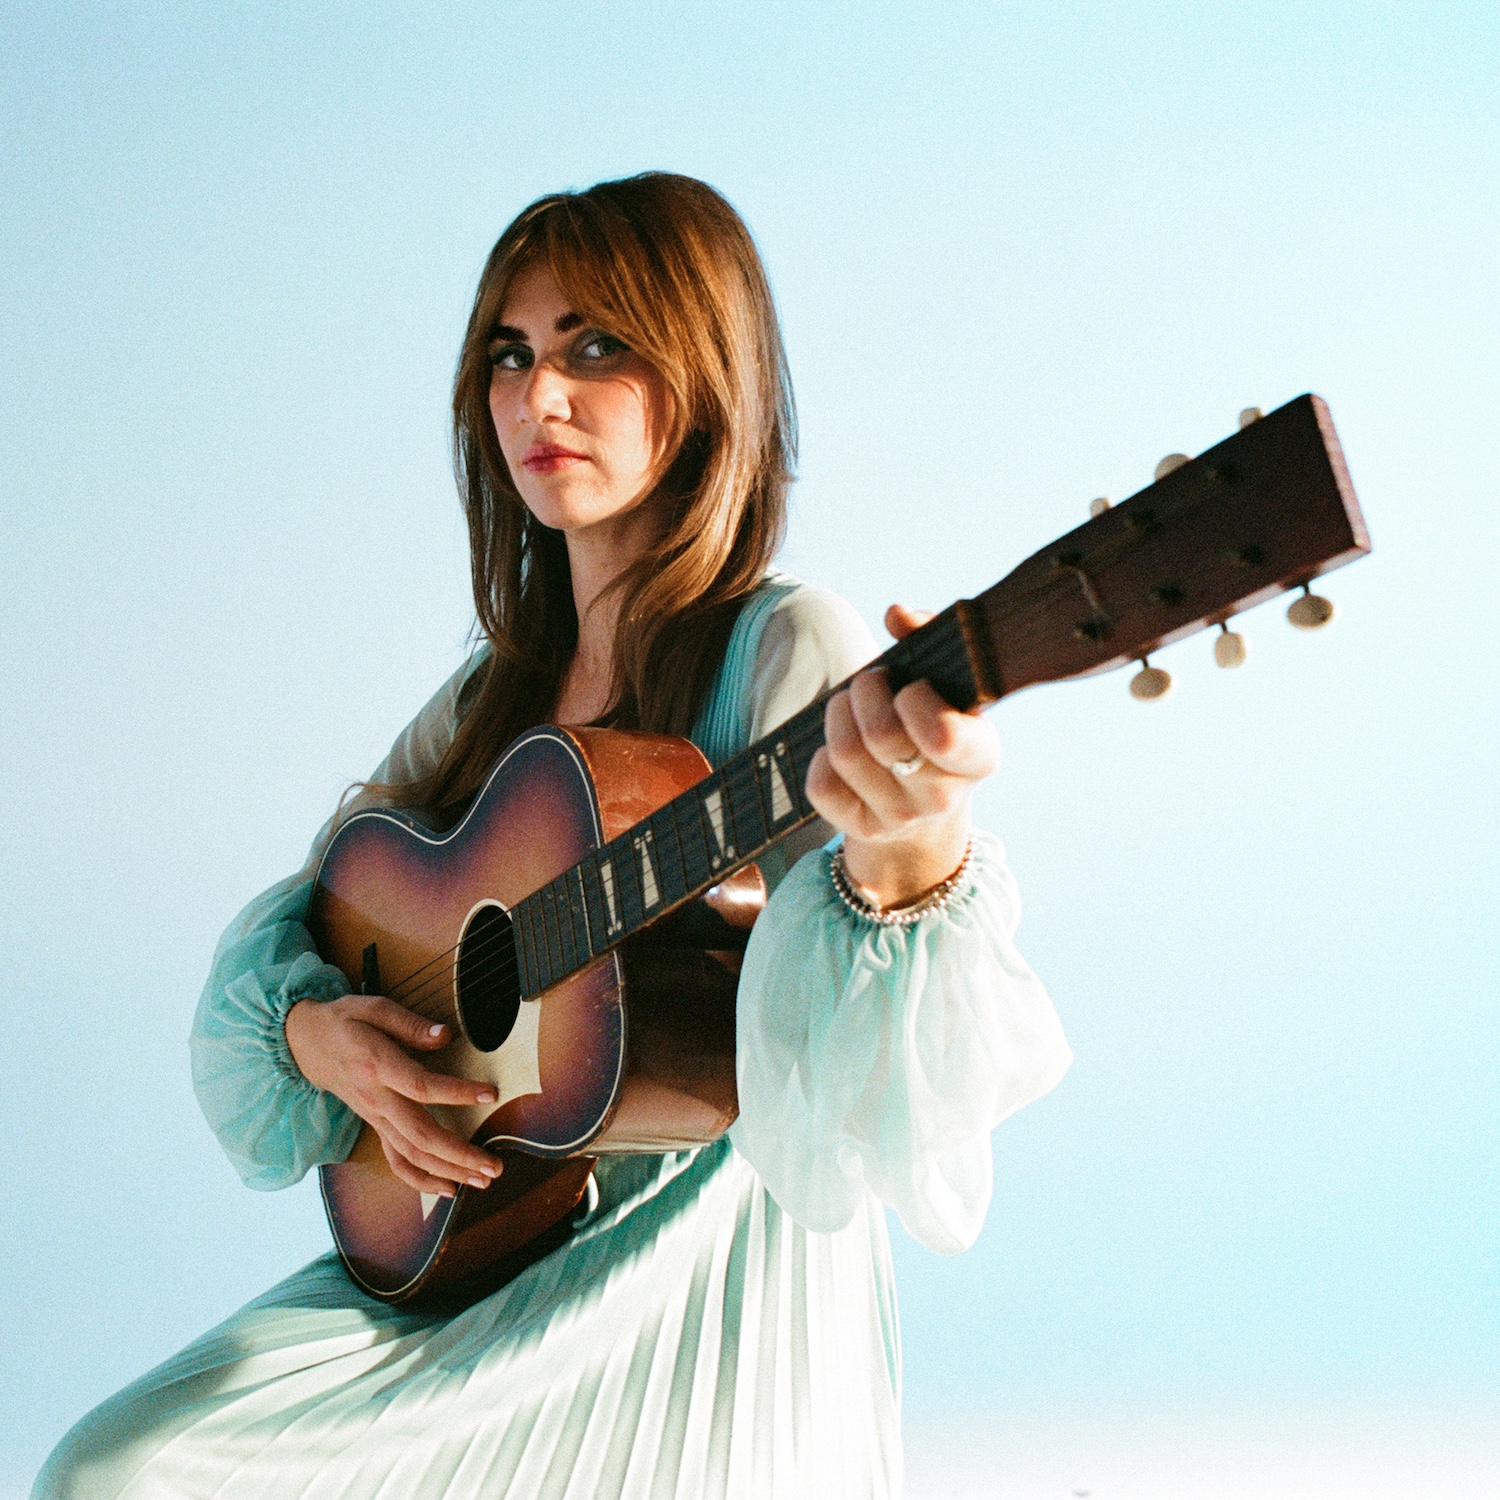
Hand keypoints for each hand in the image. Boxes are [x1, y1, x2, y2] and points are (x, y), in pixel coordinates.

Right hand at [284, 995, 503, 1196]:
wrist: (306, 1043)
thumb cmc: (345, 1022)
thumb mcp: (374, 1008)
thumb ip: (411, 1024)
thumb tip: (446, 1035)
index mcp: (377, 1066)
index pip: (421, 1086)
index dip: (457, 1093)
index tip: (490, 1093)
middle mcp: (376, 1099)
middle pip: (420, 1135)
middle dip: (459, 1154)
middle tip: (494, 1165)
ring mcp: (376, 1117)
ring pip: (412, 1154)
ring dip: (449, 1171)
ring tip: (484, 1178)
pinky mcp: (376, 1125)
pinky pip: (397, 1161)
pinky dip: (421, 1179)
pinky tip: (449, 1188)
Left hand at [806, 604, 999, 907]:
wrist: (924, 798)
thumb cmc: (934, 721)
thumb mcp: (946, 682)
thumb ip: (929, 636)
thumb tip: (897, 614)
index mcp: (979, 754)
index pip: (942, 735)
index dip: (914, 699)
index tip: (911, 687)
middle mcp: (944, 795)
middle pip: (881, 734)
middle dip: (866, 690)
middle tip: (870, 682)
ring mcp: (902, 817)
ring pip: (846, 754)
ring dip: (838, 714)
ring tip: (849, 705)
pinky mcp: (864, 829)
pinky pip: (821, 786)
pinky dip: (820, 757)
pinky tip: (838, 748)